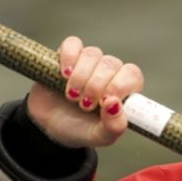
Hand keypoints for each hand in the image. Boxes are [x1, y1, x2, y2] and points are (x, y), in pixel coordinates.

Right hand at [27, 36, 143, 147]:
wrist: (49, 126)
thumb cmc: (80, 130)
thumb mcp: (100, 137)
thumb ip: (114, 126)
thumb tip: (115, 104)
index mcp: (124, 90)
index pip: (132, 75)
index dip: (119, 85)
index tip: (104, 102)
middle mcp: (109, 73)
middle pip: (111, 64)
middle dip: (96, 86)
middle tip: (84, 105)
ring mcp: (88, 62)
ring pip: (93, 54)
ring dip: (81, 77)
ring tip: (72, 96)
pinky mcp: (66, 56)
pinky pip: (72, 44)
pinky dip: (68, 57)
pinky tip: (64, 74)